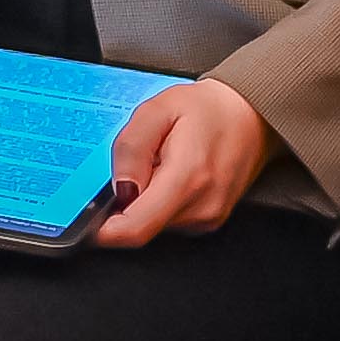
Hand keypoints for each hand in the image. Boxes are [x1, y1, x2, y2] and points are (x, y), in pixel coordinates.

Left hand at [94, 77, 270, 243]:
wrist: (251, 114)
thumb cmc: (208, 109)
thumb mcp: (157, 111)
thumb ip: (131, 149)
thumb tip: (119, 188)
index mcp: (187, 179)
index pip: (136, 229)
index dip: (105, 231)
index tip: (88, 222)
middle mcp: (201, 207)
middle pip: (141, 225)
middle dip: (128, 201)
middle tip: (143, 165)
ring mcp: (208, 217)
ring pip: (154, 223)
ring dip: (146, 200)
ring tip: (162, 164)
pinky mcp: (210, 220)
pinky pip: (169, 219)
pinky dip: (161, 201)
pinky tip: (173, 174)